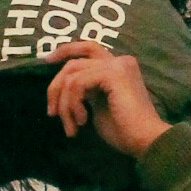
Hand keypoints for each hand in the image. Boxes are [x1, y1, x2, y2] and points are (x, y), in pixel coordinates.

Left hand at [45, 40, 167, 157]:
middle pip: (74, 61)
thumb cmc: (124, 130)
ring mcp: (117, 65)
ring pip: (72, 75)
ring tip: (72, 126)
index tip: (46, 62)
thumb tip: (64, 86)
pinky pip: (77, 83)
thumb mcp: (98, 105)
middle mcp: (119, 60)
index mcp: (118, 66)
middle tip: (52, 111)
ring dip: (65, 104)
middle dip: (56, 85)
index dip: (65, 51)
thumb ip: (86, 89)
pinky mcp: (112, 73)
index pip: (87, 49)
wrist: (144, 141)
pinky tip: (82, 121)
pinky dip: (73, 104)